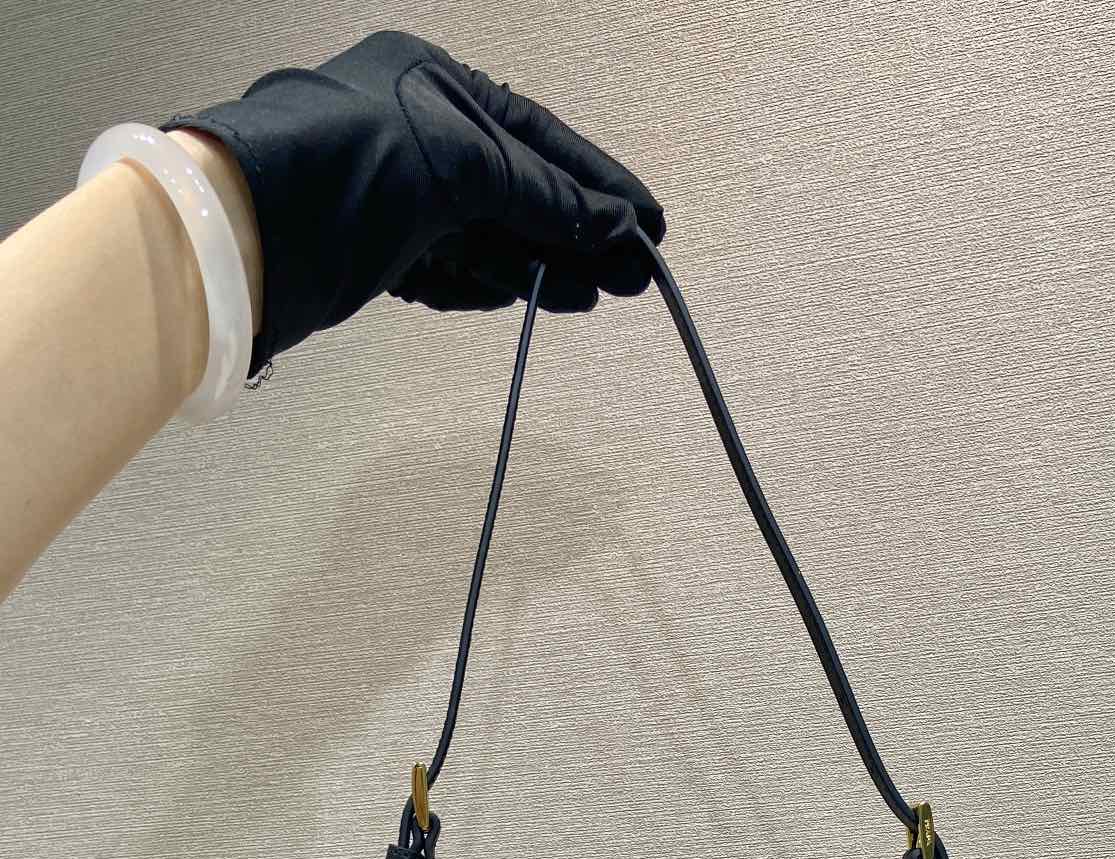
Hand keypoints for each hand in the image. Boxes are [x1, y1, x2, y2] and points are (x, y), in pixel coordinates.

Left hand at [164, 30, 664, 372]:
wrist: (248, 228)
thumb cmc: (348, 164)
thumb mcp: (462, 163)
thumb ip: (541, 195)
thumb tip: (613, 225)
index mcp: (437, 85)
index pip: (539, 137)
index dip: (599, 182)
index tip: (649, 226)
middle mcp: (419, 135)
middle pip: (520, 190)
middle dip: (578, 233)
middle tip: (632, 278)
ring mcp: (398, 197)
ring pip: (490, 236)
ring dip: (542, 266)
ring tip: (595, 296)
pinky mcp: (378, 254)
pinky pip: (451, 271)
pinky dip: (489, 286)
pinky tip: (530, 300)